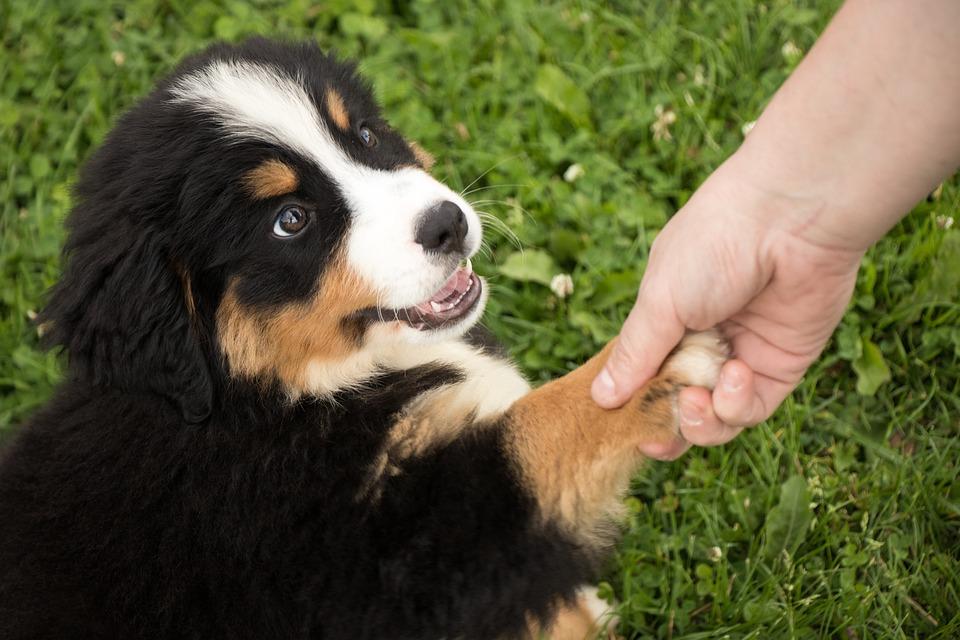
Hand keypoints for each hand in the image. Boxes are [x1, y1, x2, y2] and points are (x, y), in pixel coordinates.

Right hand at [590, 160, 862, 459]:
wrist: (789, 218)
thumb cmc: (713, 244)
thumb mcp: (660, 300)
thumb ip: (634, 353)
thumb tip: (599, 397)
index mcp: (665, 320)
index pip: (642, 377)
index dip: (631, 406)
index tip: (618, 424)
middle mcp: (701, 343)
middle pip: (676, 406)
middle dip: (664, 425)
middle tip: (655, 434)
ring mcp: (741, 357)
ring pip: (714, 419)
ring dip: (700, 421)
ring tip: (695, 400)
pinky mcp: (780, 367)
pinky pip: (751, 409)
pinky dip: (737, 404)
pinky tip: (736, 375)